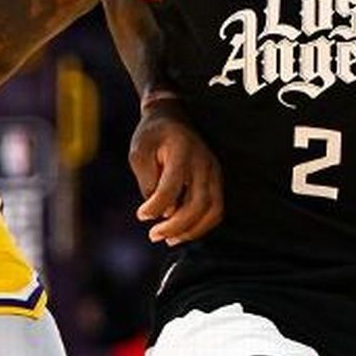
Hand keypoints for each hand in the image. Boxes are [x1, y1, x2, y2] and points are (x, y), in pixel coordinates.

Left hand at [129, 96, 222, 244]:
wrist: (173, 117)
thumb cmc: (152, 136)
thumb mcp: (139, 151)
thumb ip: (147, 180)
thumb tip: (160, 211)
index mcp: (182, 150)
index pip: (172, 186)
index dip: (156, 206)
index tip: (141, 215)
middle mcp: (204, 162)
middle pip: (198, 203)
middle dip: (175, 226)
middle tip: (154, 235)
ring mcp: (214, 171)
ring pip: (213, 210)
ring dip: (192, 230)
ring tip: (169, 239)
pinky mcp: (216, 179)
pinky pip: (216, 209)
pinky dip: (201, 225)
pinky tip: (182, 232)